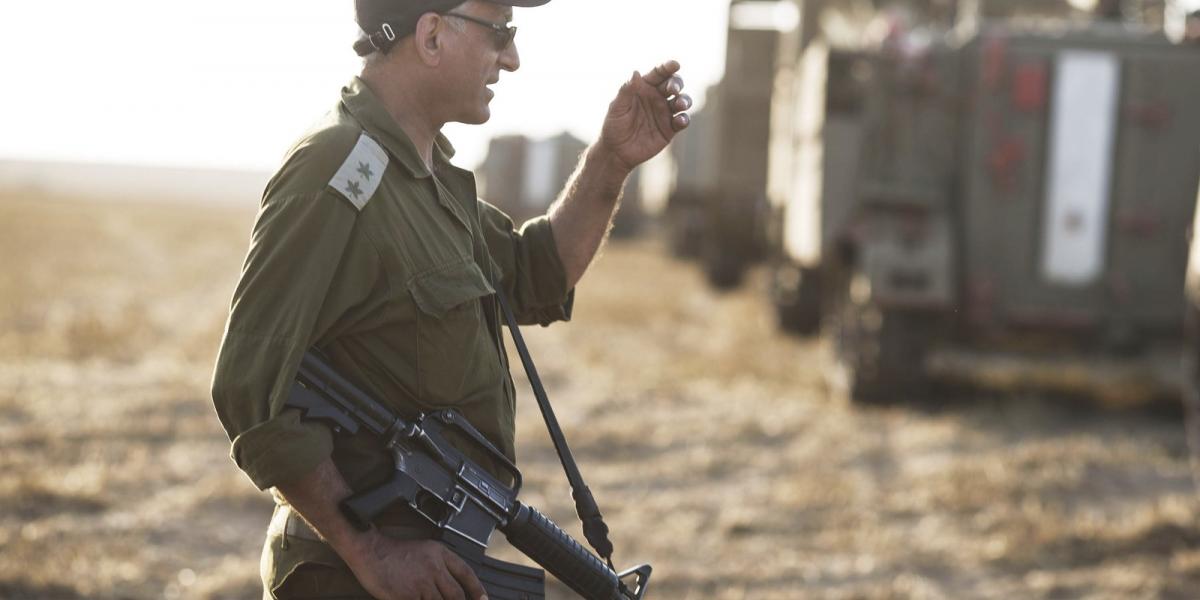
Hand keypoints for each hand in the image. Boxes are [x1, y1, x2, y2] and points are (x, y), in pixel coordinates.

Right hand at [346, 533, 486, 599]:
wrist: (370, 551)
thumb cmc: (393, 552)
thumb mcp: (423, 551)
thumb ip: (438, 566)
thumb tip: (448, 585)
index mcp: (440, 554)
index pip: (466, 573)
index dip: (477, 589)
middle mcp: (435, 568)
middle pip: (456, 595)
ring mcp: (423, 583)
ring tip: (429, 599)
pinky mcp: (409, 596)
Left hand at [598, 60, 691, 172]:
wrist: (616, 151)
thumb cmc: (614, 126)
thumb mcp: (617, 107)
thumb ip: (626, 90)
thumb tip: (635, 72)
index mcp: (644, 88)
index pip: (659, 73)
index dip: (667, 67)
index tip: (674, 64)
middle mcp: (657, 98)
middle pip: (674, 84)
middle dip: (677, 83)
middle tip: (672, 89)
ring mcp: (665, 113)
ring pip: (682, 101)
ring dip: (684, 100)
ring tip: (679, 104)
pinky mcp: (670, 129)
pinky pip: (682, 121)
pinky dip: (684, 119)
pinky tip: (679, 121)